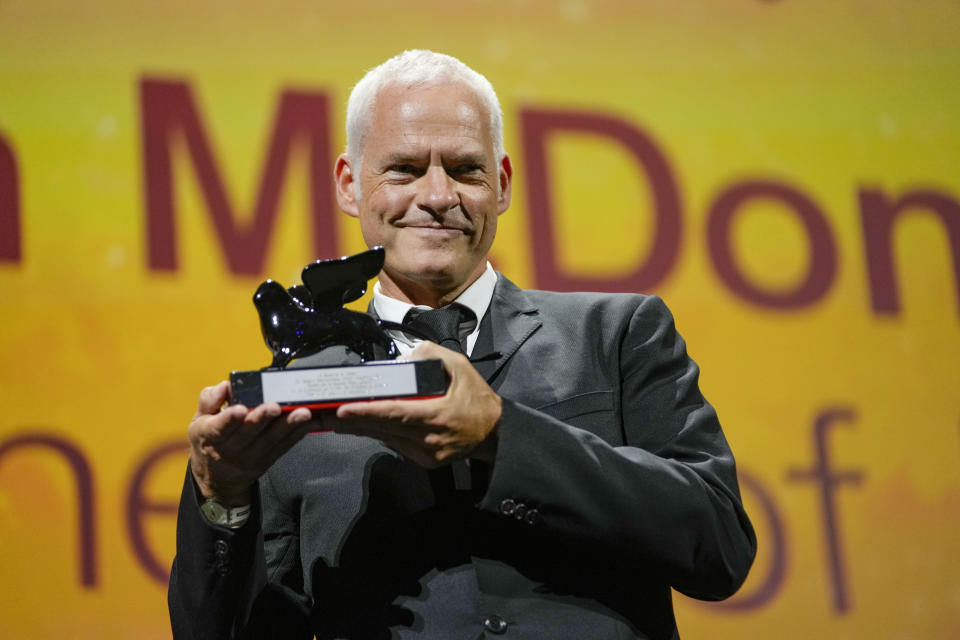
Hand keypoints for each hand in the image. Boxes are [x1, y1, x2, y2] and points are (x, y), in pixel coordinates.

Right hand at [188, 381, 321, 505]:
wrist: (216, 478)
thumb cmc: (208, 440)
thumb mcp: (199, 420)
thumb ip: (210, 400)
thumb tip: (226, 386)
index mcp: (209, 436)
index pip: (219, 428)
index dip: (229, 419)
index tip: (241, 409)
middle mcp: (231, 449)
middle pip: (249, 433)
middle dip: (264, 418)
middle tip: (276, 406)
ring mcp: (251, 458)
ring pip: (272, 440)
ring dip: (289, 425)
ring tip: (303, 413)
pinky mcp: (268, 460)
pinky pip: (285, 446)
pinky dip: (299, 433)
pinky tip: (312, 421)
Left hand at [334, 342, 501, 467]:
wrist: (495, 433)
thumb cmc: (476, 397)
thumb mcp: (460, 366)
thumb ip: (431, 355)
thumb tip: (402, 358)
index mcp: (439, 415)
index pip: (396, 413)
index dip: (368, 412)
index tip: (344, 409)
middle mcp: (430, 439)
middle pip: (384, 429)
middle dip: (353, 421)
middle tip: (325, 413)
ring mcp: (427, 454)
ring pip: (386, 439)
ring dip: (361, 429)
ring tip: (336, 419)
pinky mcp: (426, 462)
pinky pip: (396, 445)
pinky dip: (380, 434)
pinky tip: (364, 425)